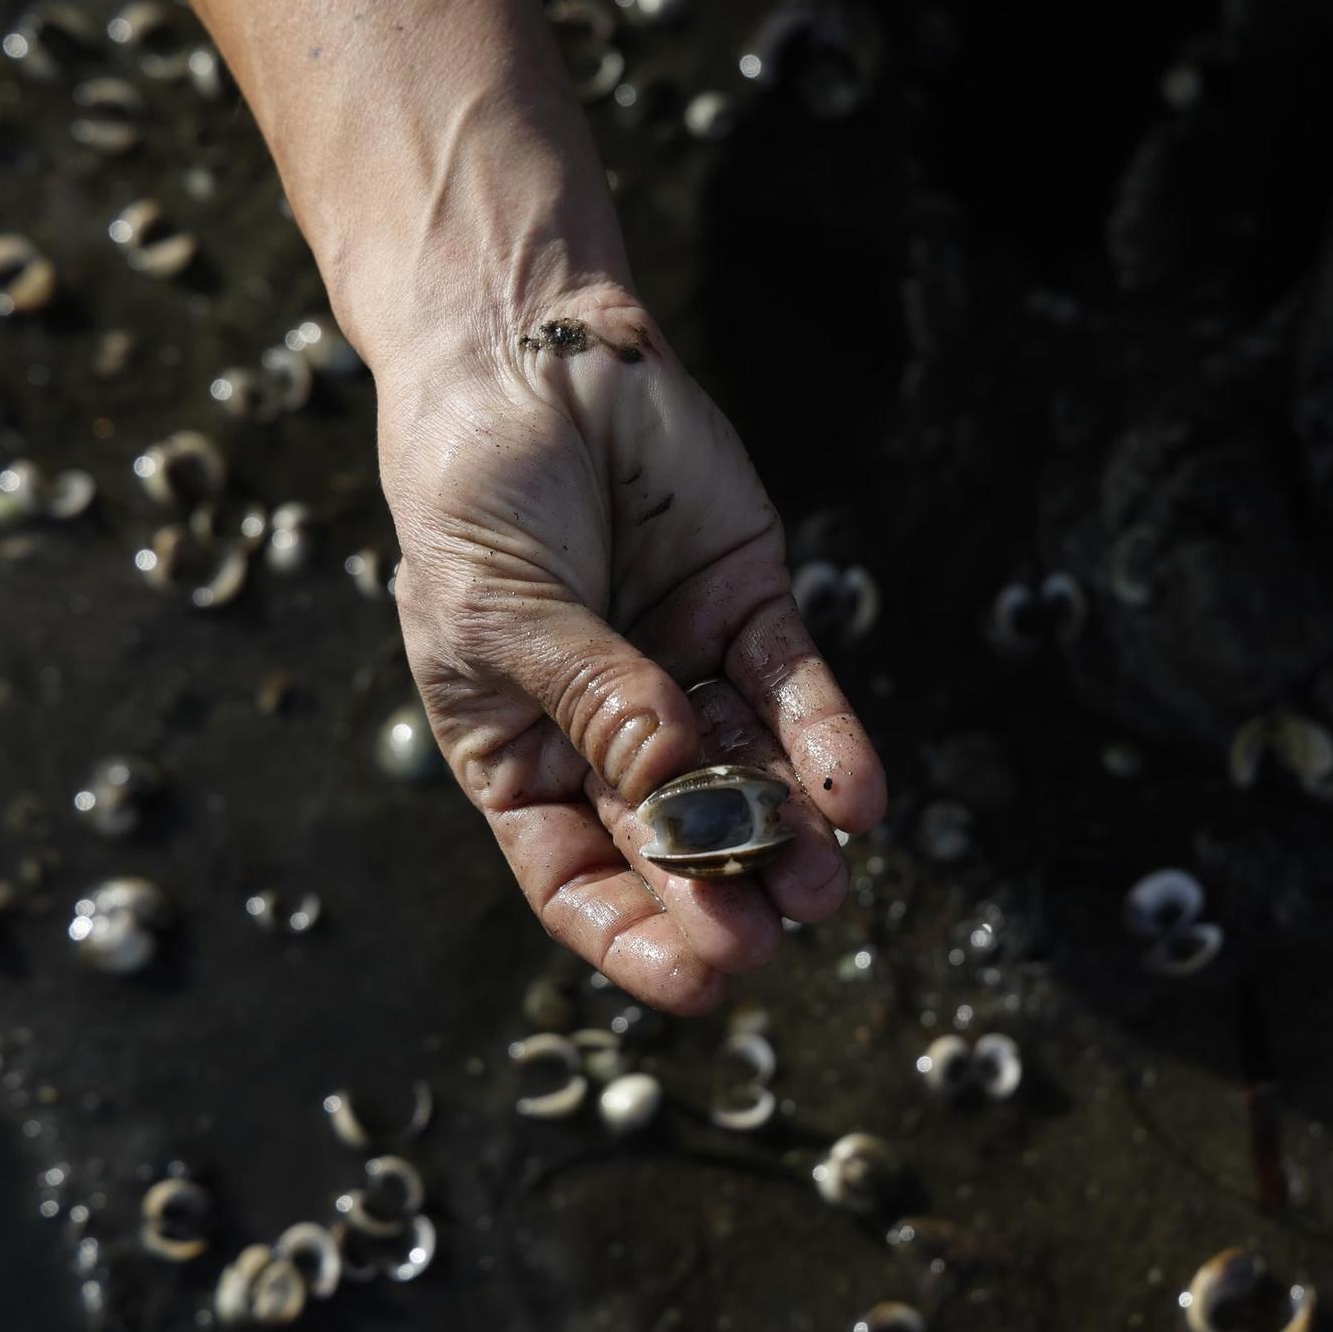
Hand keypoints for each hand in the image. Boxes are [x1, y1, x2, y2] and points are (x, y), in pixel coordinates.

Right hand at [380, 283, 885, 1011]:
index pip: (576, 874)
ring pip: (747, 775)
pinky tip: (858, 795)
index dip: (633, 935)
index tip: (699, 984)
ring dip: (789, 831)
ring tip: (827, 882)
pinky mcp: (749, 607)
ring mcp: (685, 670)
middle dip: (722, 892)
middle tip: (769, 937)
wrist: (526, 349)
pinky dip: (827, 741)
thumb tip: (676, 796)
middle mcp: (610, 730)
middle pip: (674, 838)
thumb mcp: (502, 610)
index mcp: (520, 753)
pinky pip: (794, 688)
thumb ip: (594, 699)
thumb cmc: (474, 490)